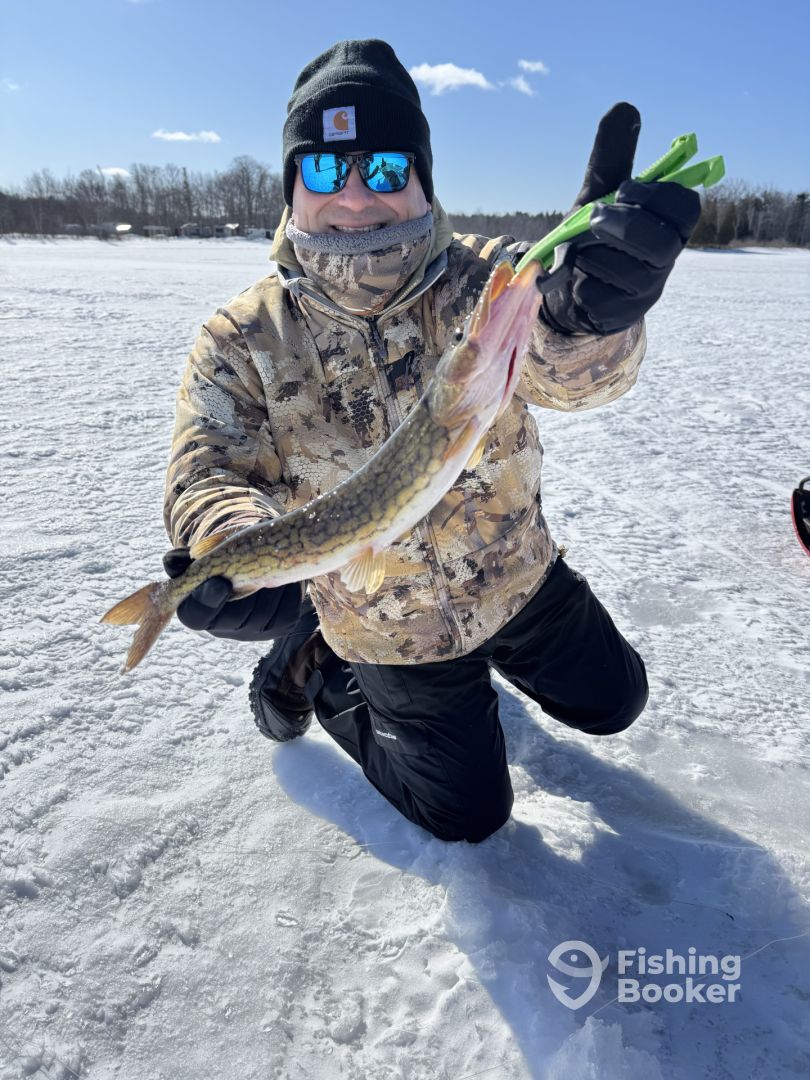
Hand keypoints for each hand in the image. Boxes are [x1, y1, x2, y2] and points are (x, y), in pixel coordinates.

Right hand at [163, 546, 304, 640]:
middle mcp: (225, 628)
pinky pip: (287, 613)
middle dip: (246, 592)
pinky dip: (288, 593)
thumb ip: (183, 559)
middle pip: (236, 620)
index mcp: (199, 611)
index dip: (208, 602)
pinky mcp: (280, 626)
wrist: (260, 556)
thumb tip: (172, 563)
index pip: (196, 617)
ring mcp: (254, 630)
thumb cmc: (224, 555)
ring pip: (263, 616)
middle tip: (254, 568)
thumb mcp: (203, 553)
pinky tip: (283, 578)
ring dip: (269, 589)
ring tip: (270, 567)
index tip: (220, 582)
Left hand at [540, 102, 700, 335]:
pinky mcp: (621, 317)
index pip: (685, 207)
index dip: (657, 196)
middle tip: (593, 218)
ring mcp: (645, 291)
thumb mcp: (598, 193)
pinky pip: (599, 298)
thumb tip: (625, 106)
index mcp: (667, 225)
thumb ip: (612, 158)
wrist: (567, 288)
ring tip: (580, 254)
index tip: (626, 189)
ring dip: (592, 256)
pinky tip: (577, 281)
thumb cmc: (593, 237)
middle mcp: (664, 259)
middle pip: (659, 244)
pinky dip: (580, 285)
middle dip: (624, 227)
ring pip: (625, 272)